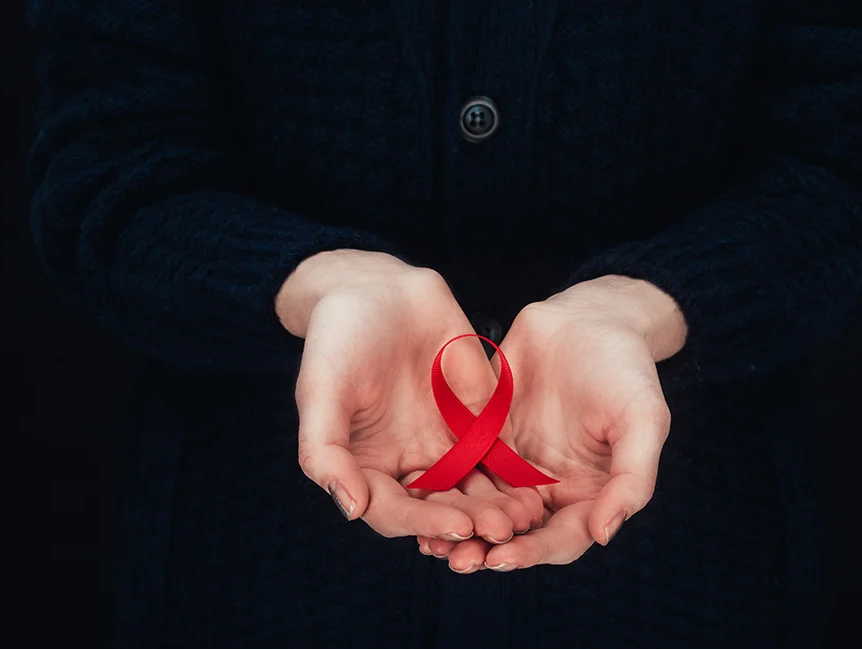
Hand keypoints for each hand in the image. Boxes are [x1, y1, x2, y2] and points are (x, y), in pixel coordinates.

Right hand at [276, 249, 543, 541]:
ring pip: (476, 489)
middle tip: (502, 530)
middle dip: (471, 521)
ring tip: (526, 516)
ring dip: (499, 507)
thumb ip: (325, 451)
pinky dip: (518, 474)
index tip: (458, 526)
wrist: (380, 290)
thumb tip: (350, 509)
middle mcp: (408, 468)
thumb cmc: (339, 339)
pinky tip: (540, 482)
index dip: (425, 523)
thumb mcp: (321, 391)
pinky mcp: (478, 424)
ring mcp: (446, 447)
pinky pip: (501, 454)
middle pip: (442, 508)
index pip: (395, 513)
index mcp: (367, 470)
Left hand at [419, 275, 685, 571]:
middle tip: (456, 560)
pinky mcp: (485, 438)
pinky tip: (415, 494)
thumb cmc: (625, 368)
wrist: (588, 316)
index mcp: (588, 494)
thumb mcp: (643, 419)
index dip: (532, 552)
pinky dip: (441, 485)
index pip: (561, 538)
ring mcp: (514, 464)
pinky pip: (461, 467)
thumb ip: (632, 478)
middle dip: (486, 548)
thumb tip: (605, 534)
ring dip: (458, 526)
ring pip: (483, 506)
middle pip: (516, 532)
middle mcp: (549, 488)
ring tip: (428, 541)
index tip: (501, 558)